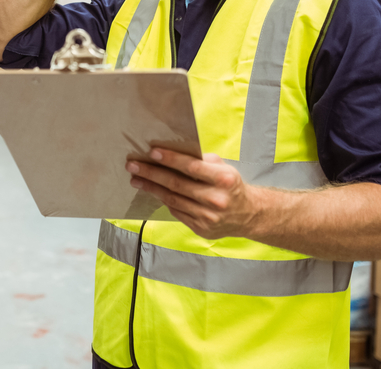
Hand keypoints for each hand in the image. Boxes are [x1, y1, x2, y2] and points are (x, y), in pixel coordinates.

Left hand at [126, 147, 262, 239]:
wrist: (247, 215)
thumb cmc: (231, 185)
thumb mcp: (223, 168)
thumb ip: (201, 161)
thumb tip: (172, 152)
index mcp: (224, 180)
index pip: (192, 167)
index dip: (171, 159)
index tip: (152, 152)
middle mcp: (216, 200)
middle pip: (176, 184)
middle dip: (151, 173)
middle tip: (132, 165)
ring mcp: (208, 217)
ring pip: (172, 199)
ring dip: (151, 188)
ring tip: (136, 179)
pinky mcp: (201, 229)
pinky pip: (176, 211)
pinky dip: (164, 200)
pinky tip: (154, 192)